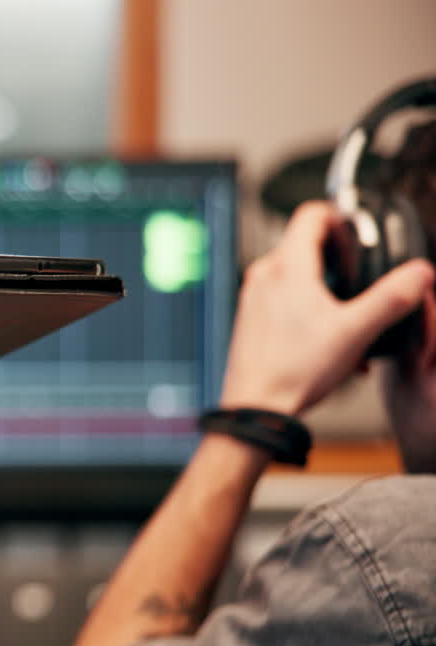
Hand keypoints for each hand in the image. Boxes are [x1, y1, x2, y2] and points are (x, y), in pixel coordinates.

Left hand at [219, 201, 433, 415]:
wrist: (256, 406)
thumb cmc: (294, 370)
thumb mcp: (356, 331)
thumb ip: (391, 299)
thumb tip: (419, 274)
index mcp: (286, 267)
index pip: (310, 214)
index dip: (339, 216)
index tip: (358, 233)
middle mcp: (263, 275)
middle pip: (305, 244)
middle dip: (339, 258)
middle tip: (361, 280)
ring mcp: (253, 297)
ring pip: (296, 275)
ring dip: (327, 289)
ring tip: (350, 320)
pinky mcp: (251, 318)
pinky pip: (283, 299)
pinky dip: (309, 308)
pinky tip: (330, 339)